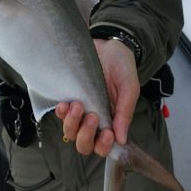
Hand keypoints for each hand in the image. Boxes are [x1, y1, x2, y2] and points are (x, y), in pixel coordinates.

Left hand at [55, 38, 139, 156]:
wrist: (108, 44)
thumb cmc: (122, 66)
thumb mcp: (130, 87)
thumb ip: (125, 112)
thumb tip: (122, 139)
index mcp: (112, 121)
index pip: (104, 146)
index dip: (103, 146)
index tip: (107, 133)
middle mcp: (95, 120)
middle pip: (84, 144)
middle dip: (85, 136)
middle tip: (92, 116)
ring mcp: (80, 110)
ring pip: (70, 132)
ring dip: (72, 124)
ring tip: (78, 105)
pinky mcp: (69, 97)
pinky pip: (60, 114)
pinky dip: (61, 113)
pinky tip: (65, 103)